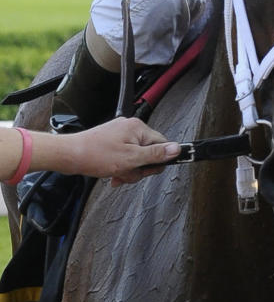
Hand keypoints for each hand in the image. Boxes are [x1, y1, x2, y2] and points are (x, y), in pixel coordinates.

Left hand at [62, 118, 179, 182]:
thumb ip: (156, 155)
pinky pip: (125, 155)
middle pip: (149, 152)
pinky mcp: (111, 141)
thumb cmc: (95, 155)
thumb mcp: (131, 159)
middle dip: (139, 167)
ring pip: (136, 156)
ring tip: (117, 174)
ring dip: (129, 169)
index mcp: (138, 128)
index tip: (147, 170)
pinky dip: (121, 166)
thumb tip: (177, 149)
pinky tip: (112, 173)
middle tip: (128, 173)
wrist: (69, 156)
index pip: (162, 144)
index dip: (157, 161)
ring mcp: (120, 134)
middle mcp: (130, 128)